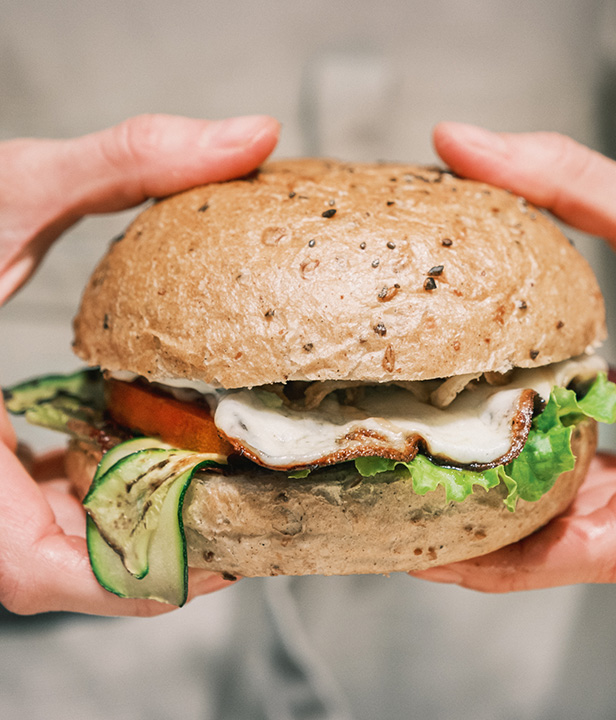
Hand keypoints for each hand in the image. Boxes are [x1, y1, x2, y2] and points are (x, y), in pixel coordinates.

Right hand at [0, 114, 278, 614]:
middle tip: (237, 515)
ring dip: (121, 524)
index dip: (130, 579)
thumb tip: (255, 134)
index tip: (222, 556)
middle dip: (148, 554)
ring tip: (202, 482)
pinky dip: (83, 490)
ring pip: (41, 545)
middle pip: (54, 569)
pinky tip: (123, 448)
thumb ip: (130, 160)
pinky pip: (25, 506)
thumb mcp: (9, 184)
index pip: (37, 569)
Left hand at [412, 122, 615, 590]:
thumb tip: (458, 140)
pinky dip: (557, 478)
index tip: (428, 556)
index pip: (603, 546)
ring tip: (434, 493)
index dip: (508, 563)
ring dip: (518, 512)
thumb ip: (572, 183)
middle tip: (403, 522)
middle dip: (493, 545)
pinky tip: (505, 452)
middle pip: (585, 546)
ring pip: (599, 524)